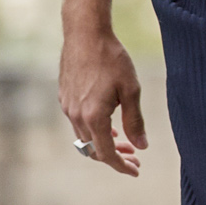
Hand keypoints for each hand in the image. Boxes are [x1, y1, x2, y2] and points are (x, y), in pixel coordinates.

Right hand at [59, 27, 147, 176]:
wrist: (85, 34)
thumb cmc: (112, 59)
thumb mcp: (131, 90)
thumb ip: (135, 121)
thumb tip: (141, 146)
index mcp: (94, 117)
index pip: (107, 154)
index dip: (122, 166)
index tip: (136, 170)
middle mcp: (76, 116)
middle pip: (93, 150)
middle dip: (115, 157)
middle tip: (135, 157)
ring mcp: (67, 107)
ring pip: (84, 138)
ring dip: (103, 144)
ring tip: (124, 143)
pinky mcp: (64, 97)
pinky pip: (78, 124)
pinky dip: (93, 131)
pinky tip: (108, 125)